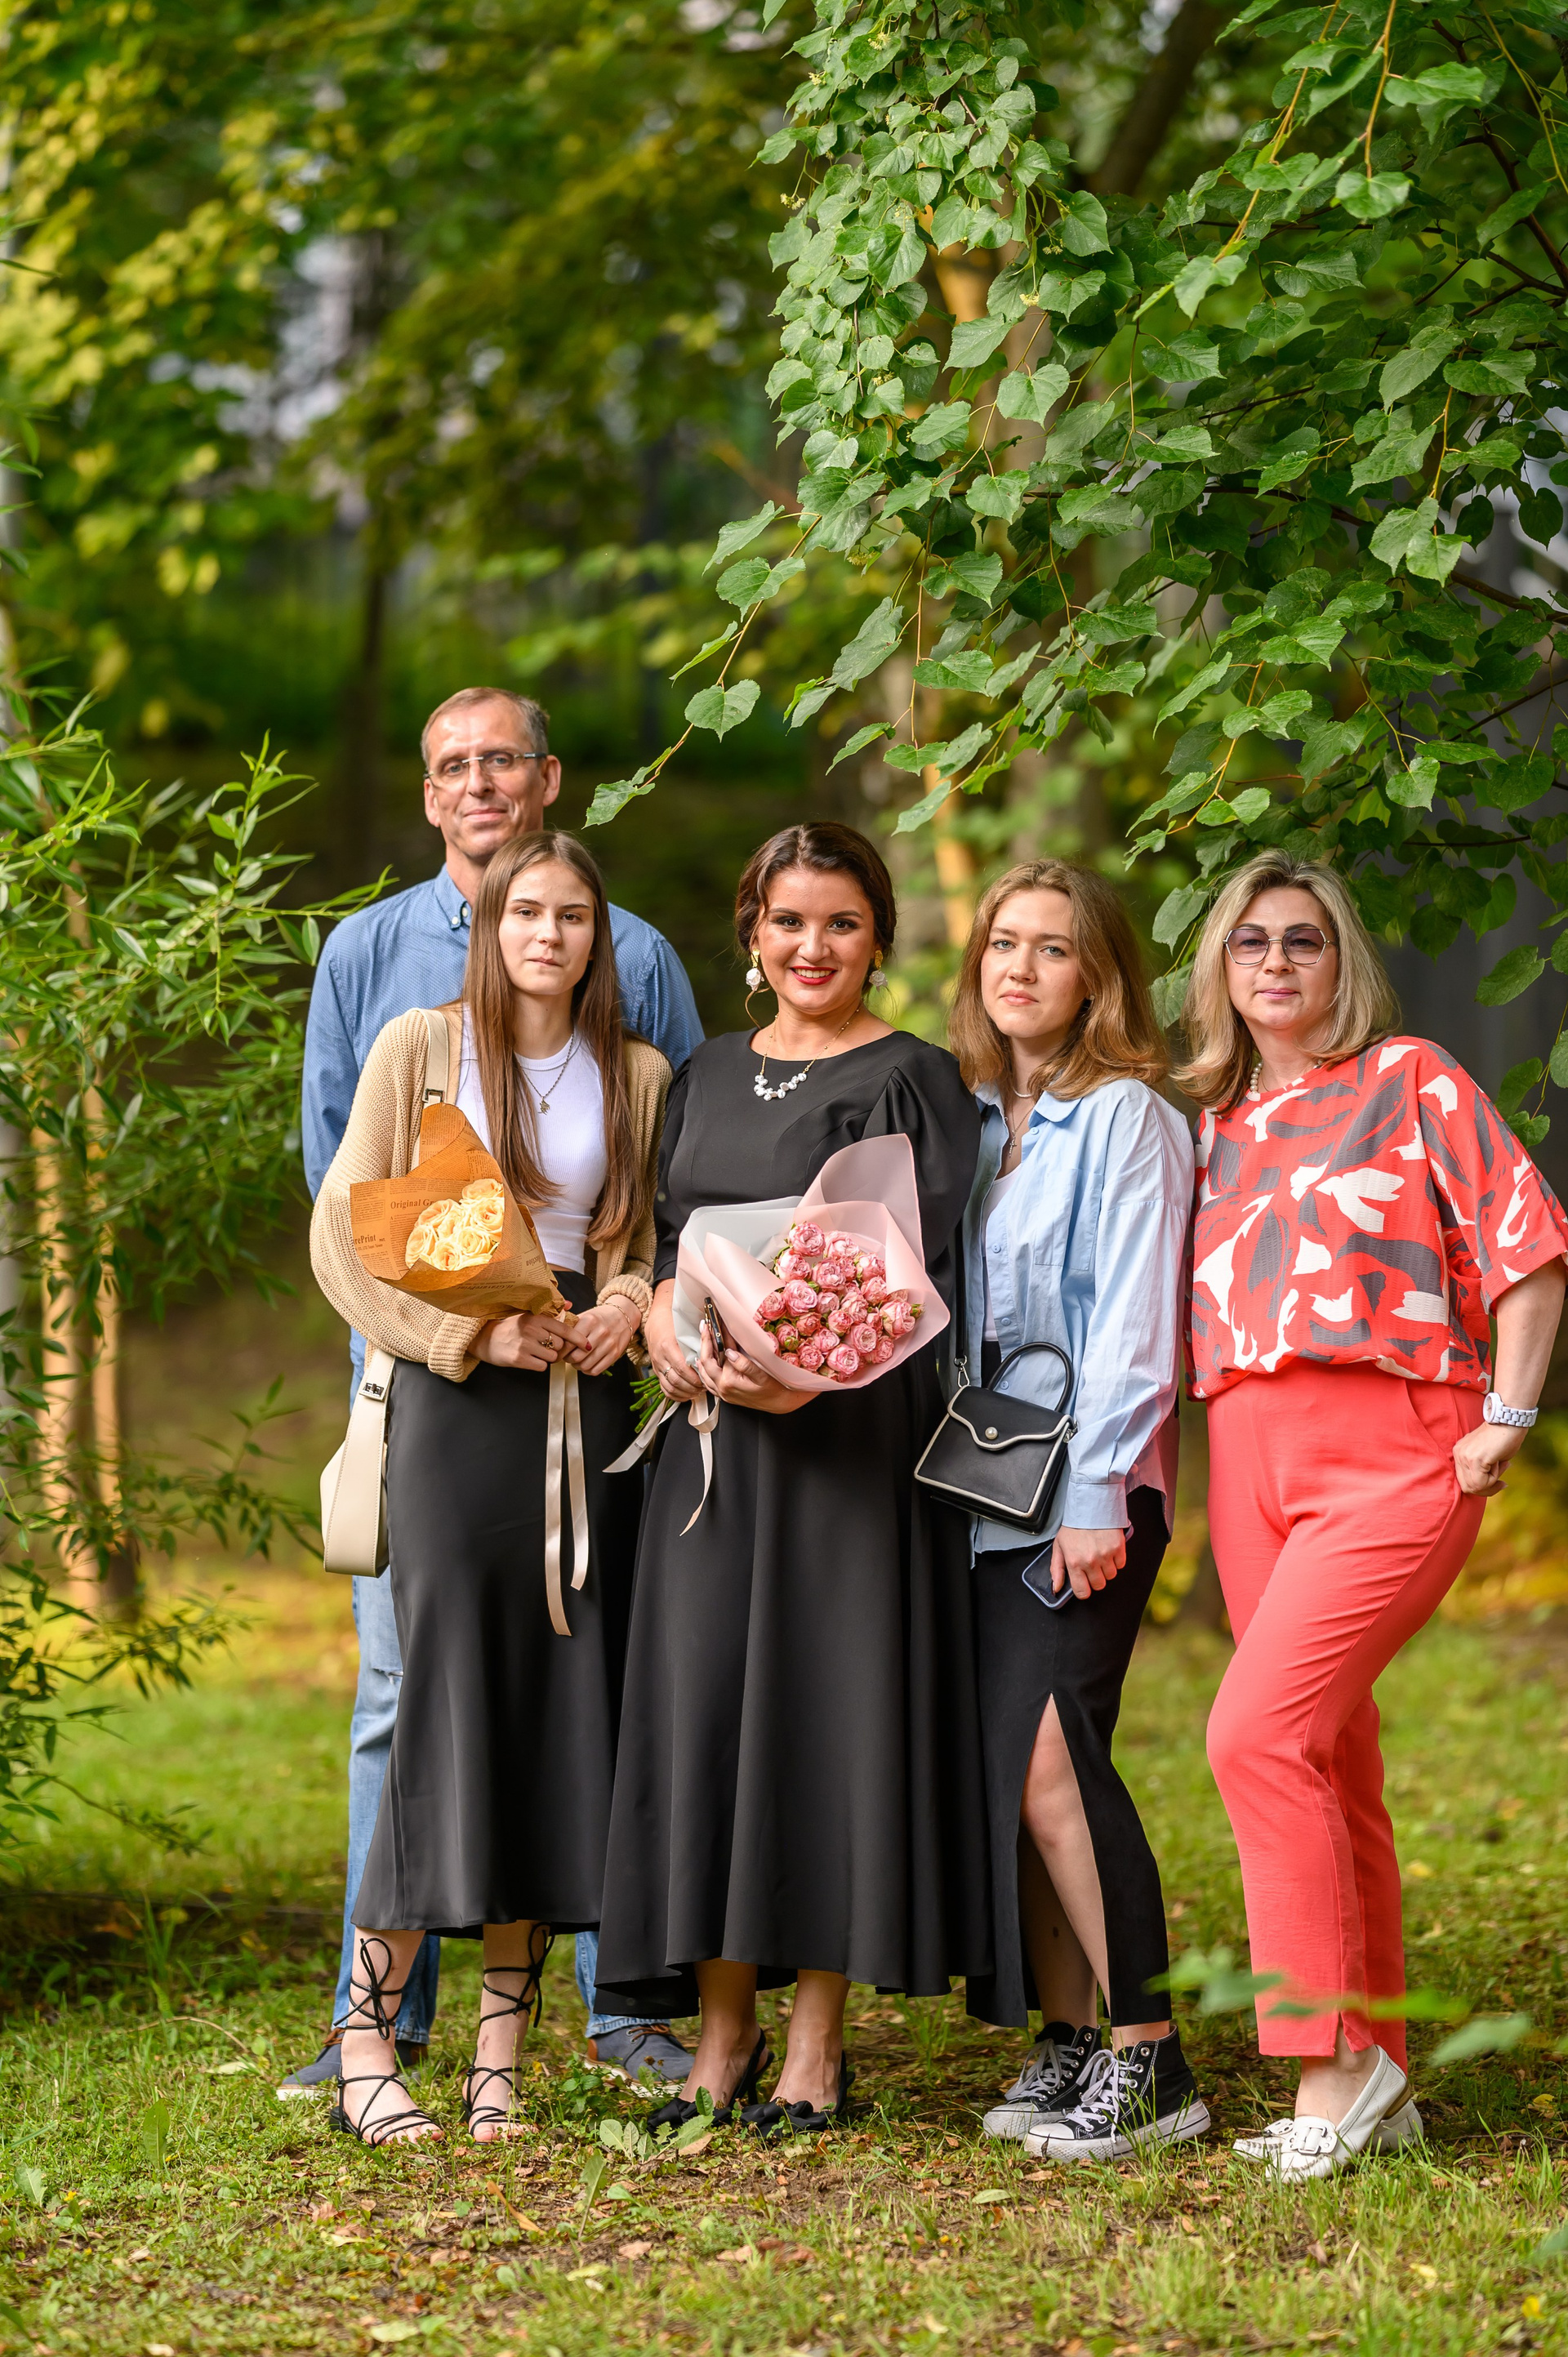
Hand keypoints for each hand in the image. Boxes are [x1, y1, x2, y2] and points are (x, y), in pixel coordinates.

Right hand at [472, 1310, 574, 1371]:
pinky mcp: (519, 1359)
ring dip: (549, 1358)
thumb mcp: (529, 1315)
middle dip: (557, 1348)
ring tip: (537, 1351)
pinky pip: (542, 1366)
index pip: (564, 1329)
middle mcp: (531, 1329)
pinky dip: (539, 1365)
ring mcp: (524, 1344)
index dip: (578, 1338)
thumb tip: (570, 1304)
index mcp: (535, 1317)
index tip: (587, 1345)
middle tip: (546, 1346)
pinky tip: (530, 1358)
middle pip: (560, 1345)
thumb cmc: (512, 1328)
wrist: (487, 1340)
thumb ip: (551, 1311)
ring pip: (552, 1357)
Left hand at [565, 1295, 641, 1376]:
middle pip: (576, 1356)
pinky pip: (596, 1370)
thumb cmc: (601, 1317)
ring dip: (577, 1366)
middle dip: (568, 1359)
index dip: (560, 1351)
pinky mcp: (615, 1354)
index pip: (568, 1342)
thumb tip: (554, 1338)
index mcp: (590, 1321)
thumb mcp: (585, 1316)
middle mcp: (601, 1332)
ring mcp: (609, 1344)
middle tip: (566, 1357)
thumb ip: (570, 1326)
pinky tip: (586, 1364)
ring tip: (576, 1360)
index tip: (558, 1352)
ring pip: (585, 1365)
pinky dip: (588, 1370)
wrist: (623, 1315)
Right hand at [644, 1288, 702, 1401]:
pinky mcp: (655, 1369)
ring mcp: (656, 1364)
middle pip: (676, 1380)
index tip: (706, 1379)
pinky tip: (686, 1394)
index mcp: (668, 1345)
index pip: (682, 1368)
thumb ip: (699, 1340)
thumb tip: (717, 1348)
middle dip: (692, 1387)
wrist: (656, 1317)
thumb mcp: (686, 1327)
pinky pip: (664, 1387)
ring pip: (670, 1386)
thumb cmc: (673, 1320)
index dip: (695, 1377)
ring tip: (698, 1391)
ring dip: (685, 1392)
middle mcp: (660, 1356)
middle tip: (705, 1387)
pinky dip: (675, 1394)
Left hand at [696, 1330, 811, 1414]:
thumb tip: (729, 1352)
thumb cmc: (773, 1389)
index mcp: (729, 1381)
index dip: (714, 1339)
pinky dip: (704, 1371)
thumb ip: (744, 1364)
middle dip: (704, 1342)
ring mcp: (722, 1393)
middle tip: (704, 1327)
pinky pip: (708, 1383)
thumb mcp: (761, 1375)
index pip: (716, 1356)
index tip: (713, 1325)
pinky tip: (703, 1364)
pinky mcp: (725, 1395)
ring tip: (703, 1340)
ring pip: (704, 1373)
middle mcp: (722, 1388)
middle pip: (706, 1362)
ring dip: (702, 1355)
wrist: (779, 1403)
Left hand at [1050, 1524, 1126, 1601]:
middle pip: (1099, 1585)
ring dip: (1106, 1569)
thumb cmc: (1074, 1526)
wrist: (1090, 1506)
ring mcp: (1106, 1555)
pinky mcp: (1118, 1548)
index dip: (1084, 1590)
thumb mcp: (1059, 1546)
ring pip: (1111, 1576)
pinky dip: (1116, 1560)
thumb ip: (1057, 1569)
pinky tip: (1108, 1549)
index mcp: (1074, 1562)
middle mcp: (1090, 1561)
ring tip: (1100, 1555)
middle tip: (1091, 1565)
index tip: (1084, 1584)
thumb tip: (1056, 1588)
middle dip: (1095, 1578)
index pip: (1082, 1592)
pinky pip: (1121, 1564)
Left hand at [1453, 1419, 1524, 1497]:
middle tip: (1502, 1481)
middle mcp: (1458, 1454)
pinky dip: (1495, 1478)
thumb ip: (1482, 1470)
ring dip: (1492, 1483)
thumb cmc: (1504, 1437)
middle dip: (1487, 1489)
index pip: (1464, 1482)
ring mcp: (1465, 1456)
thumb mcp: (1489, 1457)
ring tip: (1502, 1466)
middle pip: (1467, 1488)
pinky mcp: (1475, 1459)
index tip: (1499, 1482)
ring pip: (1476, 1487)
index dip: (1482, 1487)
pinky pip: (1483, 1482)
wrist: (1510, 1420)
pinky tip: (1501, 1463)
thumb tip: (1486, 1487)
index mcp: (1459, 1452)